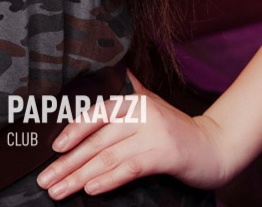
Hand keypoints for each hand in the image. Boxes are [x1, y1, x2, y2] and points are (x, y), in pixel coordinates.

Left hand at [33, 69, 238, 198]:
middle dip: (67, 162)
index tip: (52, 148)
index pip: (95, 113)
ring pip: (107, 156)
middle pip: (96, 139)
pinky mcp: (164, 154)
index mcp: (133, 101)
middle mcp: (140, 113)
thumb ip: (128, 92)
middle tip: (45, 180)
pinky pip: (130, 168)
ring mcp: (153, 133)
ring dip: (79, 176)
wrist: (216, 146)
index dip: (72, 130)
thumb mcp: (151, 105)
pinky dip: (108, 180)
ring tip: (59, 190)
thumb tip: (108, 72)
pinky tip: (91, 189)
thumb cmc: (177, 131)